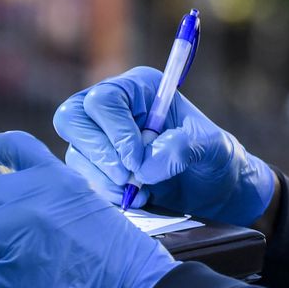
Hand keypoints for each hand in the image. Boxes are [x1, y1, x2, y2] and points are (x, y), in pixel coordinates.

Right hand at [52, 65, 274, 225]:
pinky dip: (104, 191)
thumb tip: (144, 166)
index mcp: (141, 88)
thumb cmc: (215, 158)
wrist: (213, 188)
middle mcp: (115, 107)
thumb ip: (184, 147)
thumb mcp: (213, 148)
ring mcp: (101, 136)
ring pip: (76, 151)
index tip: (137, 160)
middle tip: (128, 178)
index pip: (105, 100)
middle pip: (73, 118)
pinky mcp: (97, 164)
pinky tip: (133, 199)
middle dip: (99, 153)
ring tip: (140, 192)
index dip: (115, 131)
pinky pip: (81, 176)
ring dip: (104, 178)